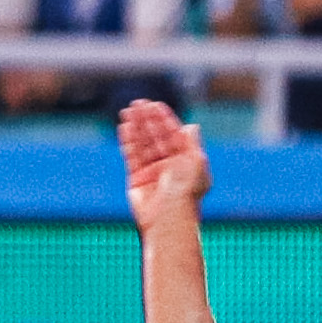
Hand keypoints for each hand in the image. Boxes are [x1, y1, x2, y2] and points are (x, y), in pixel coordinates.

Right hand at [118, 98, 210, 233]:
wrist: (168, 219)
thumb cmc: (186, 193)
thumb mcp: (197, 163)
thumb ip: (192, 143)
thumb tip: (191, 126)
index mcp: (186, 161)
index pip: (174, 134)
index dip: (164, 119)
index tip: (154, 105)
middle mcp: (169, 166)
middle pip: (156, 137)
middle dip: (147, 120)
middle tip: (138, 104)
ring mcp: (152, 173)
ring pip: (143, 145)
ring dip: (136, 127)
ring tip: (127, 112)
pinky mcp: (137, 181)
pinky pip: (132, 157)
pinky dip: (128, 142)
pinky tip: (124, 128)